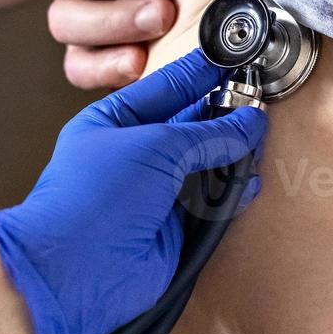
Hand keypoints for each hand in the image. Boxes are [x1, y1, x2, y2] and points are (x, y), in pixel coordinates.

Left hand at [0, 49, 267, 333]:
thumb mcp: (154, 147)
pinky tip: (246, 182)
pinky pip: (212, 204)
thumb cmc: (88, 202)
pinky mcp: (173, 228)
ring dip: (233, 156)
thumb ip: (206, 135)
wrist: (75, 272)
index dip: (200, 75)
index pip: (167, 88)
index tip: (231, 61)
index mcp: (114, 122)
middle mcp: (134, 156)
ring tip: (257, 142)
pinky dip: (232, 194)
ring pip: (207, 166)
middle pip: (191, 128)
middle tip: (256, 102)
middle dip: (224, 116)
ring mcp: (154, 193)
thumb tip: (247, 122)